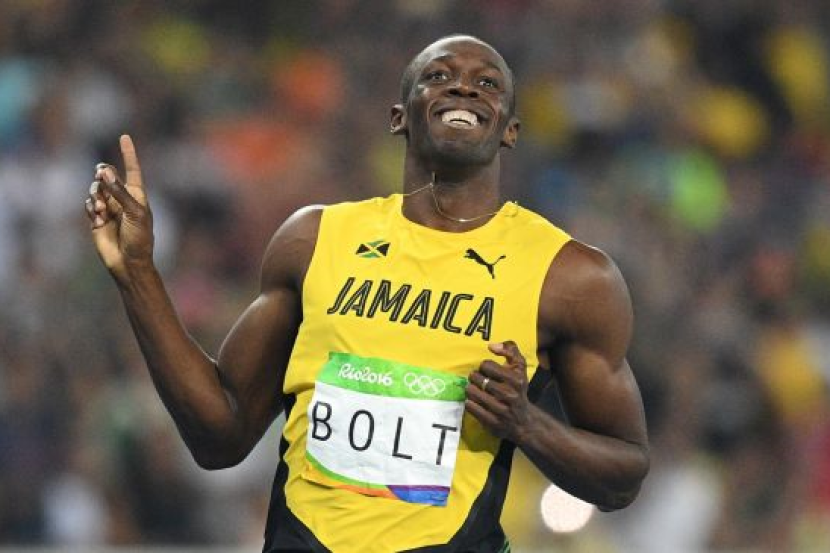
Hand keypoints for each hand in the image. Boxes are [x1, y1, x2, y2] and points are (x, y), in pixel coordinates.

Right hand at [84, 134, 153, 282]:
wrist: (128, 262)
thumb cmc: (140, 238)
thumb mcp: (135, 212)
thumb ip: (119, 192)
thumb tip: (105, 172)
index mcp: (137, 194)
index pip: (132, 169)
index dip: (128, 153)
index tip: (124, 136)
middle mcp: (122, 198)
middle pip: (107, 175)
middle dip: (102, 172)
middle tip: (100, 173)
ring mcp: (109, 207)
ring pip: (95, 189)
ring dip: (96, 195)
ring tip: (102, 210)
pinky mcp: (96, 218)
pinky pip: (88, 204)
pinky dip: (90, 207)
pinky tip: (97, 218)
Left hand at [465, 341, 532, 441]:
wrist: (523, 421)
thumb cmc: (518, 390)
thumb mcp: (520, 368)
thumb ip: (510, 349)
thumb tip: (491, 346)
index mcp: (517, 380)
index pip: (486, 365)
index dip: (484, 367)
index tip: (488, 372)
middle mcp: (509, 394)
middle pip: (476, 378)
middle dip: (475, 377)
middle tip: (479, 381)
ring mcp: (500, 410)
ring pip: (471, 391)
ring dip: (470, 389)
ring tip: (475, 390)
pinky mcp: (492, 422)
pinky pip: (470, 406)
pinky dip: (470, 403)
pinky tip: (476, 402)